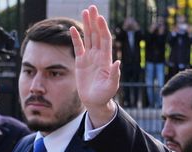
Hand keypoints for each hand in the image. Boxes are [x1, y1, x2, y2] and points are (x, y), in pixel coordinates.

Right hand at [71, 5, 119, 126]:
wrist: (95, 101)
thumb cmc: (105, 95)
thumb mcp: (112, 86)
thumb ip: (115, 74)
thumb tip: (118, 62)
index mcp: (106, 60)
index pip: (105, 40)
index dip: (103, 29)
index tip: (100, 18)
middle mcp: (98, 56)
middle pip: (97, 35)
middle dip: (95, 21)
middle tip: (92, 8)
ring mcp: (90, 58)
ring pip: (88, 37)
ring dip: (87, 25)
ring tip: (85, 12)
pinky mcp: (81, 62)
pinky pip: (78, 47)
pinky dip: (76, 38)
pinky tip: (73, 28)